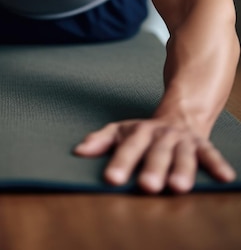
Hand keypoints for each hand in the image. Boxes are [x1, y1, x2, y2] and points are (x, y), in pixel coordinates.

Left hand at [74, 118, 235, 193]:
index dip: (120, 163)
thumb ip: (101, 140)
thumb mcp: (121, 131)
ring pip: (183, 155)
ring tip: (179, 187)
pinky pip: (210, 154)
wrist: (178, 115)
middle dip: (152, 169)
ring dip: (182, 170)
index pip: (128, 148)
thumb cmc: (144, 133)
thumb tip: (78, 151)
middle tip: (146, 186)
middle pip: (156, 153)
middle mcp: (161, 135)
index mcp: (140, 132)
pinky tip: (224, 177)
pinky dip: (217, 165)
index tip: (110, 179)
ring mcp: (182, 140)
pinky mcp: (202, 145)